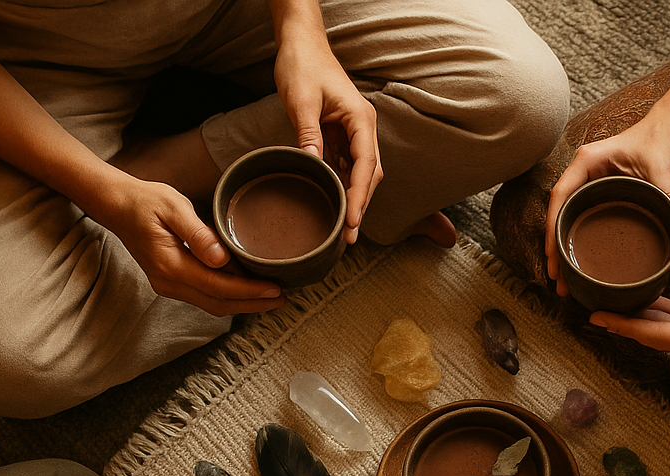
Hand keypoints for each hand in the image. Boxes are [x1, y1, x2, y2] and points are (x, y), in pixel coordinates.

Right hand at [94, 177, 285, 315]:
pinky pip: (205, 296)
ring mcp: (168, 285)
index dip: (250, 292)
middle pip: (220, 304)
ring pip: (213, 304)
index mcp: (170, 265)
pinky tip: (247, 288)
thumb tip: (221, 259)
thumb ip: (197, 233)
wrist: (115, 204)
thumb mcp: (172, 206)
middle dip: (253, 304)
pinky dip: (229, 296)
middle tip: (282, 299)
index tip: (276, 290)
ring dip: (243, 303)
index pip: (219, 287)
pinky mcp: (172, 282)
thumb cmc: (145, 200)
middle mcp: (168, 283)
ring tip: (271, 297)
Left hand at [273, 36, 381, 243]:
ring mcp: (355, 133)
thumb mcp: (301, 100)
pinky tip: (335, 205)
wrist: (300, 44)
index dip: (360, 196)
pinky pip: (347, 167)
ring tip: (343, 229)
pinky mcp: (343, 136)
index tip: (352, 221)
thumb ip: (308, 135)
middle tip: (349, 237)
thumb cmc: (302, 65)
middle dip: (360, 206)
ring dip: (354, 200)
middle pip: (369, 175)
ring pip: (361, 174)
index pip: (366, 165)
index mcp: (361, 119)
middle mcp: (364, 128)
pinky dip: (343, 187)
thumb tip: (313, 166)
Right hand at [545, 111, 669, 289]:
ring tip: (562, 282)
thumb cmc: (657, 139)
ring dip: (561, 248)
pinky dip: (574, 241)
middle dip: (554, 247)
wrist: (664, 129)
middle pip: (558, 213)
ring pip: (565, 219)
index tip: (553, 253)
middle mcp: (581, 173)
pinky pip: (577, 219)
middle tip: (556, 279)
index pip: (560, 195)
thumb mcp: (661, 167)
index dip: (553, 226)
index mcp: (587, 161)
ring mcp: (585, 185)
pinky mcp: (594, 194)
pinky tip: (576, 264)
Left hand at [589, 248, 669, 357]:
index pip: (651, 333)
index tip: (597, 317)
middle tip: (591, 310)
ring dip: (634, 316)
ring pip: (656, 326)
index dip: (622, 325)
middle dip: (621, 322)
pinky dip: (652, 309)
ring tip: (607, 305)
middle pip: (648, 333)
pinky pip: (669, 318)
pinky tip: (636, 297)